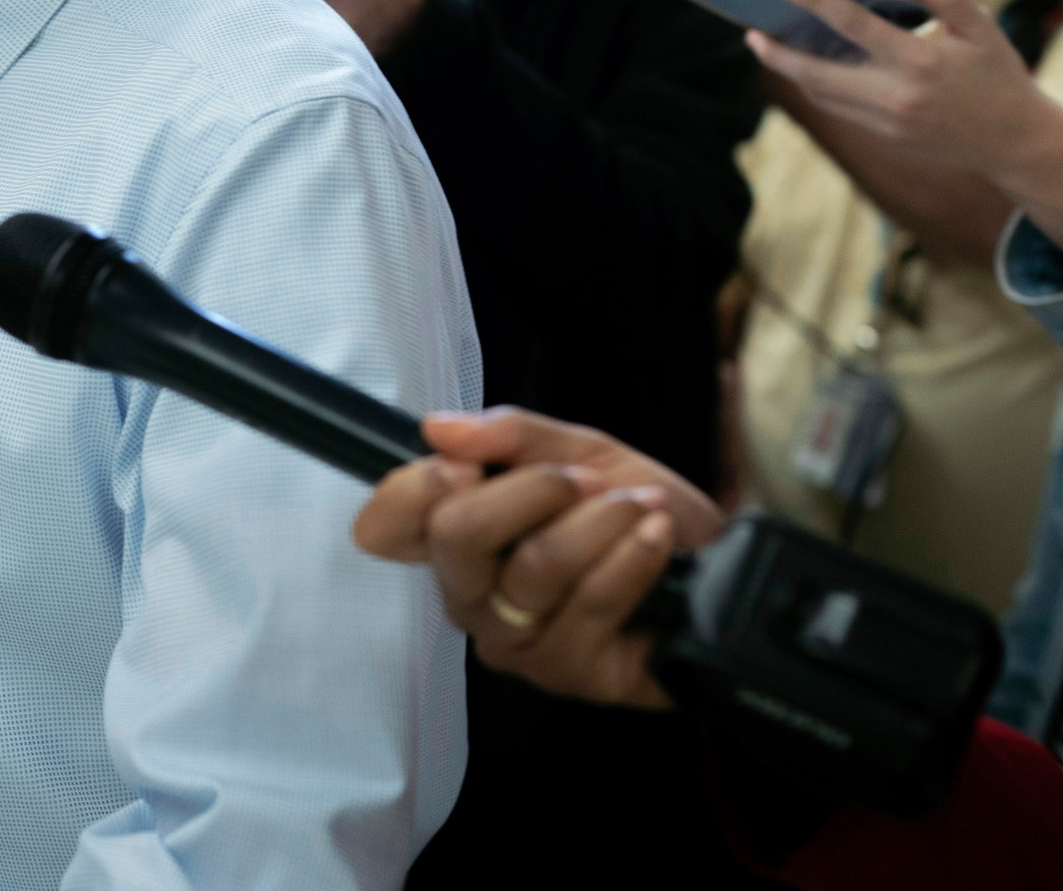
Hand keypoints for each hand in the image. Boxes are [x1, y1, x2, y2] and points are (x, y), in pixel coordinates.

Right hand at [353, 408, 727, 709]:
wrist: (719, 568)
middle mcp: (469, 597)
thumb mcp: (579, 452)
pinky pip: (591, 600)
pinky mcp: (568, 672)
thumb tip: (438, 429)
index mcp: (455, 540)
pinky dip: (633, 554)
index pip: (381, 526)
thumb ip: (510, 435)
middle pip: (455, 535)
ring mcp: (514, 641)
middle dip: (533, 488)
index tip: (466, 465)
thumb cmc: (636, 512)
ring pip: (535, 565)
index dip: (414, 488)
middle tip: (582, 480)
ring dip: (602, 521)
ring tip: (641, 509)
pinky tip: (656, 540)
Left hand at [748, 0, 1062, 189]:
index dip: (812, 1)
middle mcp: (893, 94)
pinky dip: (818, 86)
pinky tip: (809, 67)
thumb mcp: (983, 30)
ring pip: (821, 95)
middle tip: (752, 33)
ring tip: (772, 46)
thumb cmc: (998, 77)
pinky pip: (838, 108)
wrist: (1012, 142)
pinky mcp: (883, 135)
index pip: (851, 24)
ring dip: (792, 72)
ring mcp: (884, 120)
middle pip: (815, 73)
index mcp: (917, 60)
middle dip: (776, 54)